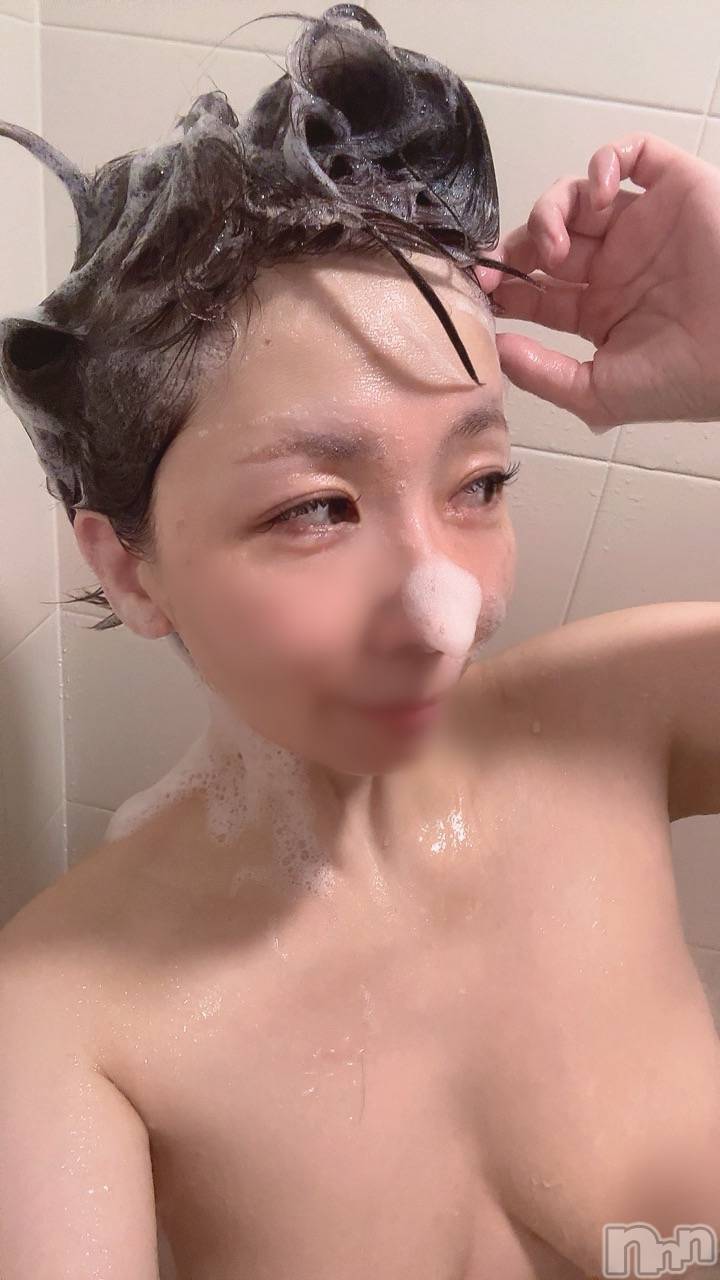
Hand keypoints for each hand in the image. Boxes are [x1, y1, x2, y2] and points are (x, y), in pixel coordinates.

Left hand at [475, 133, 719, 430]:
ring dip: (552, 211)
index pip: (537, 289)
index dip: (504, 284)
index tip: (479, 288)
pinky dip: (607, 161)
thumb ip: (544, 376)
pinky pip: (634, 154)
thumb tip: (498, 351)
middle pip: (548, 236)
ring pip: (580, 195)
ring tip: (555, 247)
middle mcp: (618, 264)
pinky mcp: (675, 189)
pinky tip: (601, 194)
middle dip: (517, 246)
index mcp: (599, 311)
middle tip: (498, 265)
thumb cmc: (683, 380)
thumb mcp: (600, 394)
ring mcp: (644, 225)